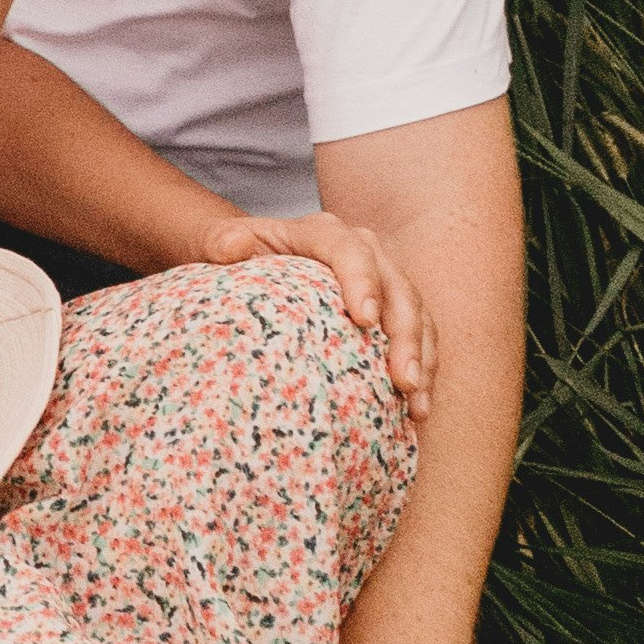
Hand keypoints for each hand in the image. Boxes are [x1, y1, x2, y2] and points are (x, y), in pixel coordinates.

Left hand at [193, 207, 438, 424]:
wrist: (254, 260)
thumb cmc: (235, 257)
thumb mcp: (220, 244)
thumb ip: (222, 242)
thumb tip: (232, 247)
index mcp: (323, 233)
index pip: (349, 250)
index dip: (363, 282)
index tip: (364, 321)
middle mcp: (363, 250)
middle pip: (396, 287)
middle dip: (404, 335)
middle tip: (402, 380)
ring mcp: (383, 280)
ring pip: (416, 315)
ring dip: (422, 360)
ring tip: (416, 405)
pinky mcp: (393, 309)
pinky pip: (420, 337)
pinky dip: (424, 371)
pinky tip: (417, 411)